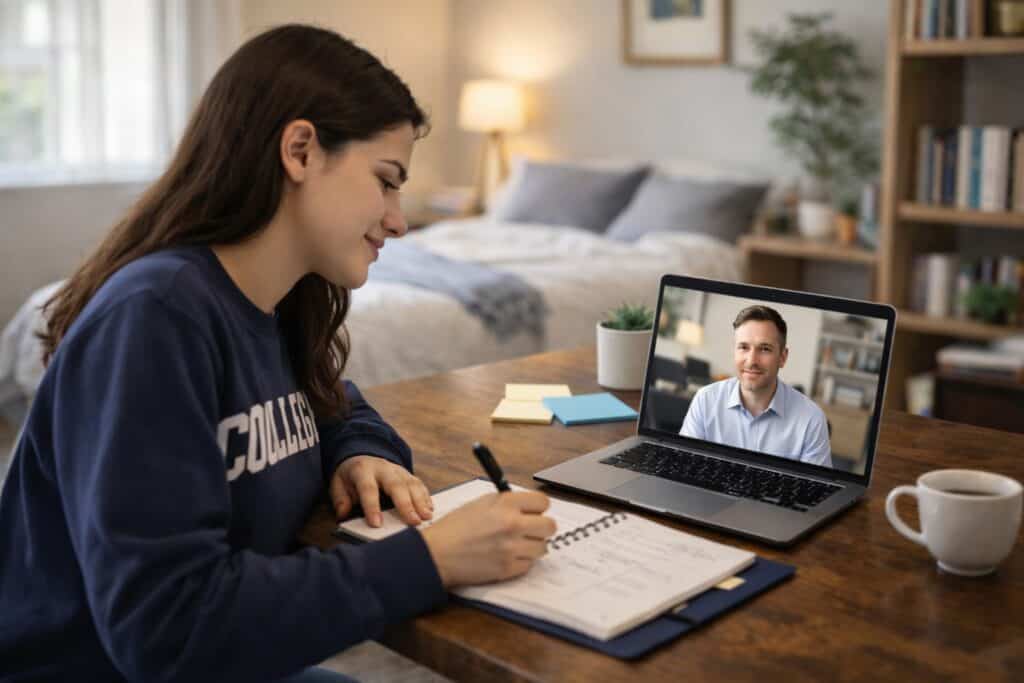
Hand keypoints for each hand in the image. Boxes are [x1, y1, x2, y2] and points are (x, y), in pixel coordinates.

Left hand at [330, 455, 432, 526]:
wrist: (362, 457)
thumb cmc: (351, 477)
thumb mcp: (338, 484)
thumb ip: (340, 499)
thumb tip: (343, 514)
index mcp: (363, 470)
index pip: (368, 489)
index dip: (372, 507)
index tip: (377, 524)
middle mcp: (383, 468)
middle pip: (396, 485)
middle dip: (406, 504)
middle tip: (414, 521)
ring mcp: (397, 470)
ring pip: (411, 483)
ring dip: (420, 501)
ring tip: (426, 517)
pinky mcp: (407, 474)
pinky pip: (419, 484)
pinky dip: (425, 497)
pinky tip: (430, 509)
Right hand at [420, 490, 556, 587]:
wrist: (437, 554)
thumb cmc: (455, 528)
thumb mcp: (481, 503)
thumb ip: (508, 502)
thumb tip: (529, 506)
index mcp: (506, 504)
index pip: (543, 502)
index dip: (538, 508)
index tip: (533, 512)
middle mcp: (512, 524)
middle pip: (550, 526)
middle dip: (541, 528)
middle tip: (530, 530)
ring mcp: (512, 548)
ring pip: (543, 548)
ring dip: (532, 546)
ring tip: (514, 545)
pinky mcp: (509, 569)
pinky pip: (529, 565)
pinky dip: (520, 562)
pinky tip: (505, 556)